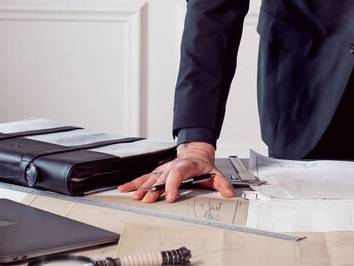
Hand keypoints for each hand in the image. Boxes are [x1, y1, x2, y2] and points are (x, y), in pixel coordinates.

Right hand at [116, 141, 233, 202]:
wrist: (194, 153)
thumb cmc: (202, 166)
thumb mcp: (215, 173)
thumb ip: (222, 183)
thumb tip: (229, 193)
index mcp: (186, 165)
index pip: (178, 174)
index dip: (173, 185)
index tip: (170, 197)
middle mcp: (172, 166)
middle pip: (161, 177)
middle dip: (154, 189)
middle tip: (149, 200)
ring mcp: (163, 169)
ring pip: (150, 178)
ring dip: (142, 187)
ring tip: (135, 197)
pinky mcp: (156, 173)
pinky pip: (143, 178)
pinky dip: (133, 184)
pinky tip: (123, 189)